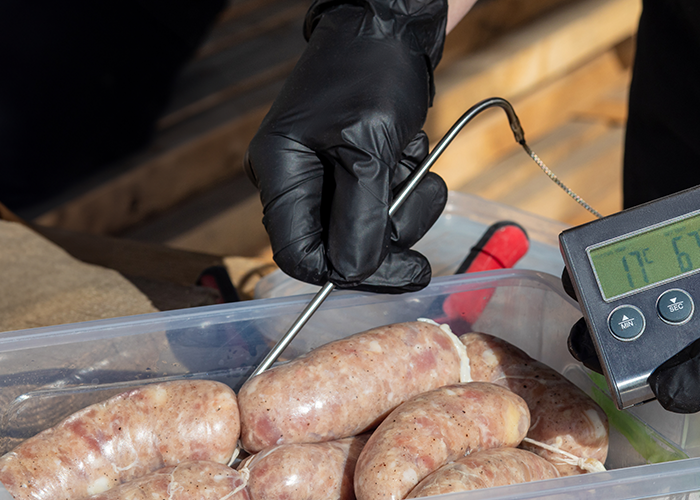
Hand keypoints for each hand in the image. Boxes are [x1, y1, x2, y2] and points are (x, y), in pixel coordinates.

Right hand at [245, 0, 447, 292]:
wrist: (392, 27)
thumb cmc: (372, 74)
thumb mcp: (368, 149)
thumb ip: (360, 216)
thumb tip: (353, 272)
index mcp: (280, 174)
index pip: (299, 257)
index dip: (348, 272)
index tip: (403, 271)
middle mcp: (297, 182)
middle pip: (339, 247)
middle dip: (388, 229)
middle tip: (419, 199)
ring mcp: (326, 177)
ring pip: (370, 228)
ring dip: (405, 202)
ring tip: (412, 158)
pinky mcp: (354, 171)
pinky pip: (385, 202)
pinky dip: (408, 183)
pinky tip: (410, 148)